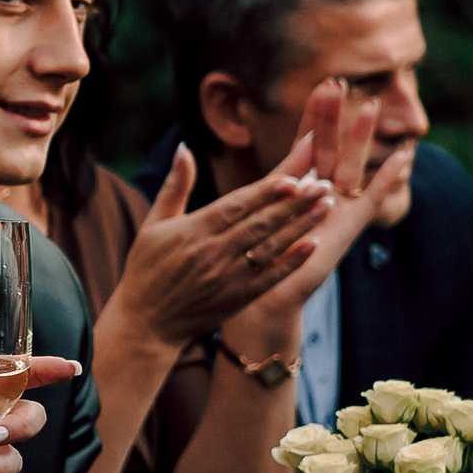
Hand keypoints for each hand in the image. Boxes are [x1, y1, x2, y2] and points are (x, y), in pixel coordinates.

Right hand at [103, 143, 329, 352]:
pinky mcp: (239, 297)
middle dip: (294, 203)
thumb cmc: (147, 269)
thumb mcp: (153, 225)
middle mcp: (213, 253)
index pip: (236, 206)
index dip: (265, 192)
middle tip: (324, 183)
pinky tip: (313, 243)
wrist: (146, 323)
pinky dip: (292, 260)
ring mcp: (228, 276)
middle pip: (260, 223)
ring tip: (326, 205)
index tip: (292, 176)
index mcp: (193, 231)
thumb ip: (175, 186)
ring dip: (301, 225)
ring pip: (270, 246)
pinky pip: (270, 276)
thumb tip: (184, 149)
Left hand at [235, 79, 415, 326]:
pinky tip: (406, 156)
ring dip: (361, 137)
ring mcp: (335, 210)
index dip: (313, 115)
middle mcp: (318, 195)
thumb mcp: (241, 216)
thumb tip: (195, 153)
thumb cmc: (247, 261)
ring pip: (350, 164)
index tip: (321, 83)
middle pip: (328, 146)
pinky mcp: (347, 228)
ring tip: (373, 106)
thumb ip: (240, 184)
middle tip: (340, 82)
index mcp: (293, 190)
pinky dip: (389, 178)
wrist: (263, 300)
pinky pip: (373, 198)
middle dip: (334, 116)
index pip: (305, 143)